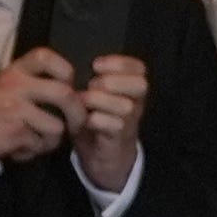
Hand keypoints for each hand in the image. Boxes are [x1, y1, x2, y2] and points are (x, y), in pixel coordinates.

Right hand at [0, 45, 79, 171]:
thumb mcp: (3, 87)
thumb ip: (31, 84)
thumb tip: (70, 93)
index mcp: (13, 71)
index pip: (46, 56)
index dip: (65, 70)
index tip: (68, 85)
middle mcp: (15, 85)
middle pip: (65, 94)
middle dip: (77, 113)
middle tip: (75, 124)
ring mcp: (16, 109)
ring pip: (57, 127)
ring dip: (50, 140)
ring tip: (33, 140)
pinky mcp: (15, 132)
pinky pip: (41, 144)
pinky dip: (33, 152)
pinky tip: (17, 148)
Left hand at [68, 52, 151, 181]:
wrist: (100, 154)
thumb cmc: (95, 118)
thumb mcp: (95, 94)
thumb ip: (93, 78)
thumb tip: (77, 61)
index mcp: (131, 89)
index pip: (138, 68)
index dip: (119, 63)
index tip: (95, 65)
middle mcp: (136, 104)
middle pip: (139, 85)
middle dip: (111, 82)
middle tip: (91, 86)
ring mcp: (130, 122)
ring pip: (125, 106)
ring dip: (100, 101)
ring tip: (84, 103)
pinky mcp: (119, 139)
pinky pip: (114, 125)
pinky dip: (96, 120)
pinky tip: (86, 120)